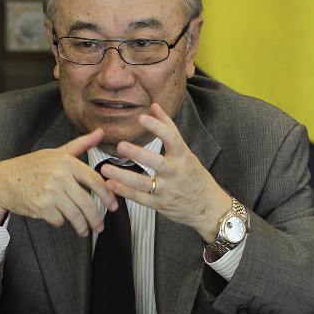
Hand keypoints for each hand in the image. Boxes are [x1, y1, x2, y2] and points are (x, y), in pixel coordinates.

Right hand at [0, 129, 117, 236]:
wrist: (3, 180)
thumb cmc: (31, 166)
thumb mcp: (56, 152)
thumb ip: (80, 144)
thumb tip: (101, 132)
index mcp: (66, 161)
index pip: (95, 180)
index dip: (107, 195)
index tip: (113, 206)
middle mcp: (60, 175)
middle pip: (87, 202)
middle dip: (96, 218)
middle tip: (100, 227)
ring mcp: (50, 191)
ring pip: (75, 215)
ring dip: (82, 226)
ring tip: (85, 231)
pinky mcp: (41, 206)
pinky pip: (59, 220)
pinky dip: (61, 223)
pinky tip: (60, 221)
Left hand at [99, 104, 231, 242]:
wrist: (208, 208)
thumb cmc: (195, 176)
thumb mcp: (186, 152)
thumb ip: (169, 129)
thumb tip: (155, 106)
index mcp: (183, 157)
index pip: (172, 138)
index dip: (157, 127)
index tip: (141, 118)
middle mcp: (175, 173)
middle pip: (156, 162)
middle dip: (138, 154)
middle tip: (120, 145)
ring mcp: (167, 190)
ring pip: (143, 183)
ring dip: (123, 176)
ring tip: (105, 168)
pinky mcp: (160, 204)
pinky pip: (139, 198)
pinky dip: (123, 191)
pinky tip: (110, 184)